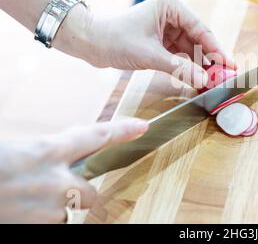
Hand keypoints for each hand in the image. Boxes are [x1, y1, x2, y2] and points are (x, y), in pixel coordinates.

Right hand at [0, 119, 147, 222]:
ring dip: (54, 210)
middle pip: (91, 193)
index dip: (122, 130)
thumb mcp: (17, 151)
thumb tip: (58, 156)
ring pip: (69, 214)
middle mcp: (55, 181)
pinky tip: (22, 211)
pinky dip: (41, 220)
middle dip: (80, 195)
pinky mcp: (38, 227)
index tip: (143, 127)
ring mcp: (48, 209)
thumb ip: (45, 155)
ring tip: (26, 201)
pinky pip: (53, 224)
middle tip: (54, 191)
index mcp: (47, 151)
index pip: (96, 135)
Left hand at [56, 0, 235, 87]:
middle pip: (200, 40)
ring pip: (193, 49)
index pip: (201, 29)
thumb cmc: (114, 39)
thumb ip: (180, 68)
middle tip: (226, 77)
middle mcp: (174, 14)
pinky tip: (200, 79)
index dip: (218, 49)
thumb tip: (205, 80)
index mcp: (172, 6)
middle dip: (212, 60)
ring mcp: (169, 28)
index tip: (230, 66)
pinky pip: (183, 55)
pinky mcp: (164, 41)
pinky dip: (190, 68)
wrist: (91, 43)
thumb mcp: (149, 55)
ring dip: (202, 66)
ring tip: (216, 82)